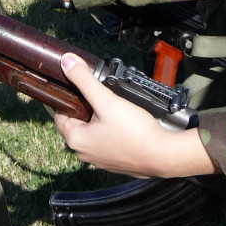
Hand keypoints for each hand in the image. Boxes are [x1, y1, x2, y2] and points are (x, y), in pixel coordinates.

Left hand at [55, 53, 214, 178]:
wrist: (163, 155)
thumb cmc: (134, 131)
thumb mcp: (107, 100)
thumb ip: (85, 80)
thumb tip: (66, 62)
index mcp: (76, 140)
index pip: (61, 115)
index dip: (70, 100)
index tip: (82, 90)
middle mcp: (84, 154)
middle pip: (78, 124)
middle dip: (87, 109)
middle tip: (103, 97)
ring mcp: (100, 161)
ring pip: (93, 134)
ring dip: (100, 121)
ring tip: (115, 109)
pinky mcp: (115, 163)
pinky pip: (107, 143)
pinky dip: (112, 133)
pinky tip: (125, 124)